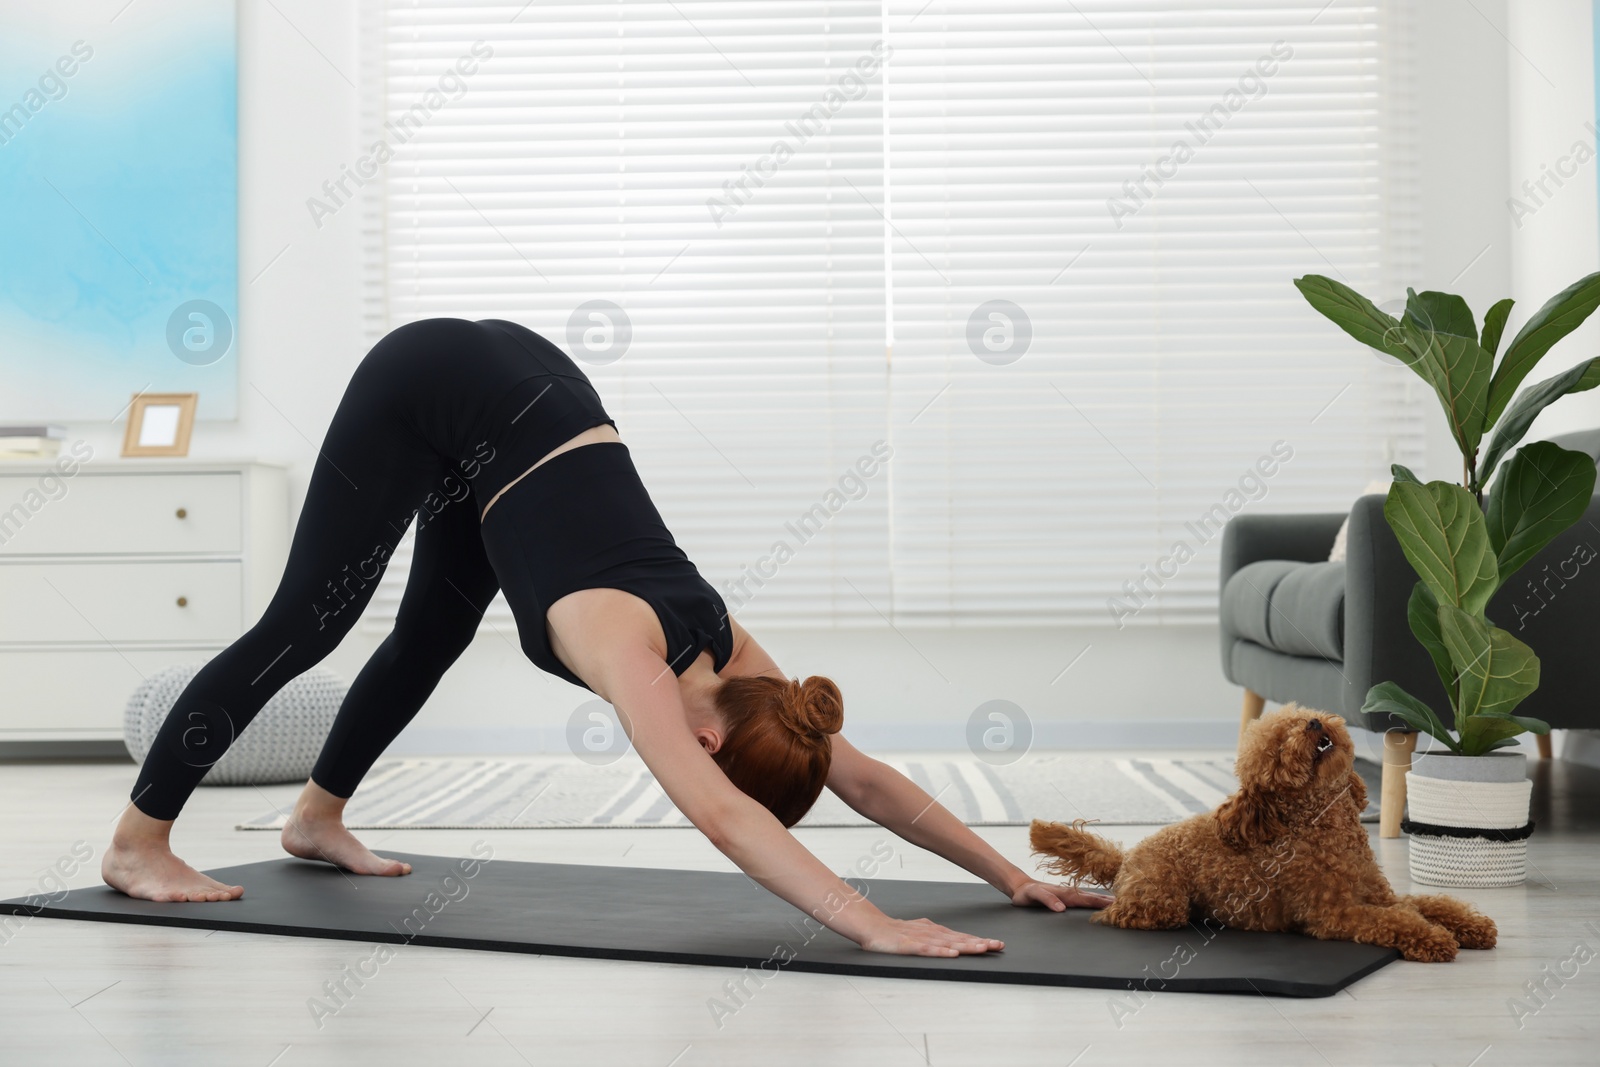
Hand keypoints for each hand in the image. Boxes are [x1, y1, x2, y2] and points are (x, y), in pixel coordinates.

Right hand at [859, 916, 1004, 956]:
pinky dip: (941, 951)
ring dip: (966, 946)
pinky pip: (927, 949)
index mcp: (936, 932)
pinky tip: (952, 953)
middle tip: (998, 945)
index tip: (996, 944)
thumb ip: (936, 937)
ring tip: (983, 948)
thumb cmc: (895, 931)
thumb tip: (953, 943)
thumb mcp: (920, 933)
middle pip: (959, 939)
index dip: (979, 940)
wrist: (872, 926)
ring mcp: (921, 938)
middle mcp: (932, 933)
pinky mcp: (909, 945)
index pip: (961, 937)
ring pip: (948, 943)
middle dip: (980, 943)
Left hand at [1010, 879, 1112, 911]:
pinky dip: (1092, 900)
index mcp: (1065, 894)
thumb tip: (1062, 908)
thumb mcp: (1034, 896)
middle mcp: (1068, 893)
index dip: (1100, 902)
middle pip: (1091, 897)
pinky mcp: (1064, 897)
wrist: (1019, 887)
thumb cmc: (1026, 893)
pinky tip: (1096, 902)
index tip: (1115, 905)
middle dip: (1107, 901)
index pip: (1086, 899)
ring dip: (1101, 899)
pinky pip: (1081, 899)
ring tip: (1115, 903)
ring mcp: (1067, 894)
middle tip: (1123, 904)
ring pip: (1088, 897)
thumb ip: (1047, 900)